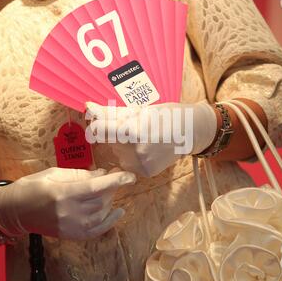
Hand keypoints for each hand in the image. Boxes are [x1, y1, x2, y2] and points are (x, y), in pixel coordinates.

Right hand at [0, 167, 135, 239]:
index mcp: (63, 193)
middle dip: (111, 188)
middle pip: (101, 200)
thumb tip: (104, 173)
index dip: (116, 180)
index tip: (130, 175)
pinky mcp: (71, 235)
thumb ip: (81, 174)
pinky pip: (97, 230)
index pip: (97, 187)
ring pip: (102, 214)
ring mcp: (70, 227)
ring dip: (110, 201)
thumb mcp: (55, 173)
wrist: (16, 210)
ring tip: (108, 191)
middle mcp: (69, 212)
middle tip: (112, 177)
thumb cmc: (33, 186)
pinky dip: (110, 221)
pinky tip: (118, 211)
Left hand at [86, 102, 216, 176]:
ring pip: (118, 154)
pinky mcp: (146, 172)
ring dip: (124, 146)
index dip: (97, 124)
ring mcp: (141, 164)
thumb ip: (112, 112)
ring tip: (145, 138)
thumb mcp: (139, 110)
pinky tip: (149, 149)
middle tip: (135, 128)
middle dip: (117, 134)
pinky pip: (129, 163)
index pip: (98, 130)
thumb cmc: (166, 115)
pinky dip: (134, 156)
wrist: (192, 131)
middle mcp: (135, 150)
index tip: (100, 122)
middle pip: (110, 141)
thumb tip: (89, 108)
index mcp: (131, 130)